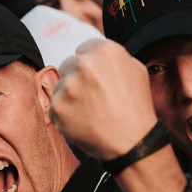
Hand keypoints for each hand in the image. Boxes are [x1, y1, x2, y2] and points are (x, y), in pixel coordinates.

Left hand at [51, 40, 159, 160]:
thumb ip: (114, 57)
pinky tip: (82, 121)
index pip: (83, 49)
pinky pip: (55, 105)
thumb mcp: (135, 70)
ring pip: (60, 85)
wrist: (132, 141)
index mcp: (105, 50)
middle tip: (92, 97)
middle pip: (69, 64)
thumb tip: (96, 55)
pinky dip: (65, 113)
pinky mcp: (58, 106)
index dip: (90, 66)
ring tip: (89, 111)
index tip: (95, 79)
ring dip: (70, 95)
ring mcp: (69, 85)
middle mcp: (85, 63)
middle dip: (77, 78)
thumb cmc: (136, 107)